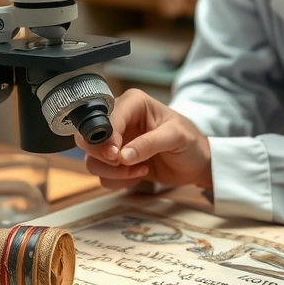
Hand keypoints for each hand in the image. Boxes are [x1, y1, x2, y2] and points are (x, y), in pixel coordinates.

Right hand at [76, 88, 211, 190]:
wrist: (196, 163)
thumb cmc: (190, 142)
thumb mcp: (175, 137)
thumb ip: (148, 144)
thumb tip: (121, 156)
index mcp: (133, 103)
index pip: (106, 118)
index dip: (106, 138)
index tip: (115, 155)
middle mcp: (119, 120)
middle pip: (87, 138)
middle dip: (103, 156)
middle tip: (124, 163)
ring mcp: (115, 142)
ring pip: (92, 160)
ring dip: (113, 172)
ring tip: (139, 170)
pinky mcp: (116, 162)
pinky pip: (102, 175)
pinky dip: (118, 180)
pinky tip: (138, 174)